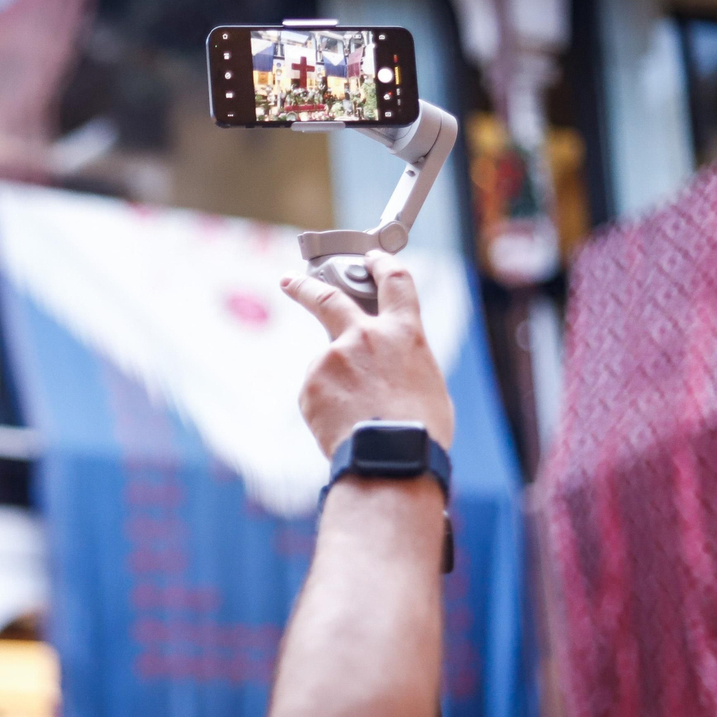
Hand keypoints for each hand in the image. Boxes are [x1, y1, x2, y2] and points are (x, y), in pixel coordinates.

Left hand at [280, 250, 454, 455]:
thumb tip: (385, 369)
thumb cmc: (419, 431)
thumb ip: (402, 363)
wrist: (390, 458)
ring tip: (358, 418)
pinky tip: (343, 426)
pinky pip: (317, 394)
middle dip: (305, 286)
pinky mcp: (310, 384)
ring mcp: (332, 358)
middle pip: (327, 297)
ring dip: (337, 389)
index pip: (395, 283)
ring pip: (328, 368)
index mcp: (403, 334)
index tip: (371, 257)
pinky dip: (327, 409)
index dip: (382, 264)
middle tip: (289, 280)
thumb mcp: (427, 385)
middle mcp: (364, 336)